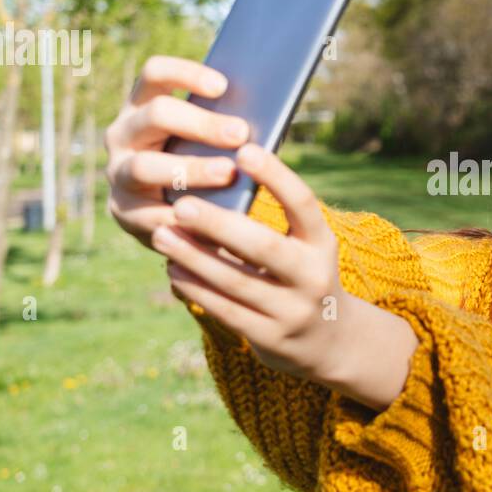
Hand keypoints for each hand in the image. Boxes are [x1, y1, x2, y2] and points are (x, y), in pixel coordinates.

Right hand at [103, 55, 250, 250]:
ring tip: (228, 173)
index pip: (154, 74)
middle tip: (240, 133)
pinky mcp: (123, 211)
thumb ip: (225, 124)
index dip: (186, 74)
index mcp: (143, 105)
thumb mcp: (209, 140)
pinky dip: (181, 215)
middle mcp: (123, 134)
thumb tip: (268, 111)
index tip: (223, 86)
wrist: (174, 214)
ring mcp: (117, 172)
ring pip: (146, 165)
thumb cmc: (202, 162)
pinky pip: (148, 213)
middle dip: (201, 123)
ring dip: (191, 168)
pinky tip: (209, 217)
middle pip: (156, 115)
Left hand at [153, 142, 353, 385]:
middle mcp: (312, 277)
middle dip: (219, 225)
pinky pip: (225, 310)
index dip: (276, 176)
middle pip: (263, 247)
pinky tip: (173, 268)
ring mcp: (292, 311)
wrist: (328, 340)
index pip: (302, 204)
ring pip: (236, 281)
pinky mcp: (270, 338)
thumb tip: (215, 181)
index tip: (244, 151)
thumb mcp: (304, 246)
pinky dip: (196, 287)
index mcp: (322, 243)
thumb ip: (272, 221)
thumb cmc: (302, 274)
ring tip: (163, 234)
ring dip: (194, 257)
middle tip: (181, 205)